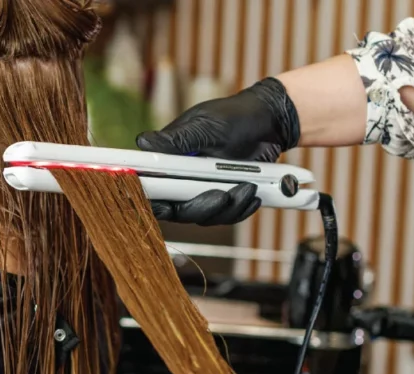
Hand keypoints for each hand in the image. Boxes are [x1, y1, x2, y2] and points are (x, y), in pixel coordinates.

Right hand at [136, 77, 300, 224]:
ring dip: (226, 209)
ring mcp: (202, 188)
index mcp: (168, 157)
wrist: (270, 122)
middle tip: (223, 196)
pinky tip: (252, 195)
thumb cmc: (236, 116)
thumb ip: (177, 139)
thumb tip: (143, 142)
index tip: (166, 206)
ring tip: (248, 187)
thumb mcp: (206, 126)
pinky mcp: (222, 196)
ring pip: (202, 216)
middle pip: (177, 209)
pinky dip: (239, 209)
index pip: (150, 185)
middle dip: (200, 208)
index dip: (153, 201)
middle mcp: (180, 176)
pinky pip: (224, 215)